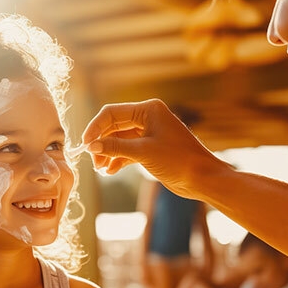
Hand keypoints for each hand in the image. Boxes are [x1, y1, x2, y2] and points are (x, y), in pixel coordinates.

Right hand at [81, 99, 215, 197]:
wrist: (203, 178)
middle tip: (93, 161)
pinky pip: (128, 150)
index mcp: (148, 110)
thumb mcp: (143, 153)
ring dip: (109, 153)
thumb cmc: (178, 160)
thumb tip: (90, 146)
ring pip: (120, 140)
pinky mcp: (151, 148)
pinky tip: (110, 170)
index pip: (112, 113)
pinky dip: (119, 159)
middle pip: (114, 126)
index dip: (95, 128)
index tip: (84, 145)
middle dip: (102, 143)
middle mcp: (148, 117)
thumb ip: (115, 148)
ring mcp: (150, 133)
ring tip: (101, 169)